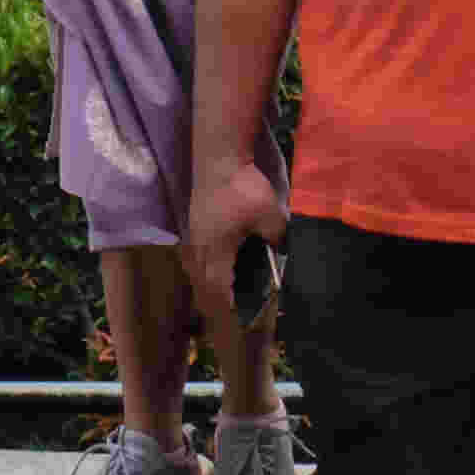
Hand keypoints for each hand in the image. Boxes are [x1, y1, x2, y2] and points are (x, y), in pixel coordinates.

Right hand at [183, 153, 287, 323]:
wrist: (218, 158)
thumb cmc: (243, 188)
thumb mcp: (270, 215)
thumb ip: (277, 238)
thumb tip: (281, 251)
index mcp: (217, 254)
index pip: (220, 293)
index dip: (231, 307)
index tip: (245, 316)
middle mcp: (200, 250)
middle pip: (204, 287)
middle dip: (218, 300)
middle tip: (238, 306)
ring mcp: (193, 238)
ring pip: (197, 272)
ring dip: (211, 283)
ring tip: (228, 288)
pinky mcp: (193, 226)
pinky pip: (197, 257)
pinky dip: (206, 267)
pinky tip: (220, 263)